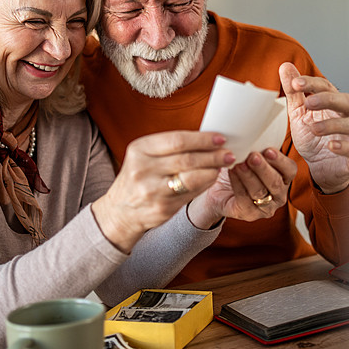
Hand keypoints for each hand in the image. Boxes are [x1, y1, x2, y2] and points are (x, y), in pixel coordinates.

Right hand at [91, 131, 234, 252]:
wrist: (120, 210)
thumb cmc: (138, 177)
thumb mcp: (144, 155)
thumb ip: (170, 146)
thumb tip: (207, 138)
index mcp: (139, 149)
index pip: (177, 140)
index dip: (202, 139)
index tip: (220, 138)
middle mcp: (143, 170)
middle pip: (187, 159)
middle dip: (213, 155)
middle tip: (228, 153)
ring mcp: (152, 191)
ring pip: (192, 178)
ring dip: (213, 170)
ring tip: (223, 164)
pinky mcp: (162, 209)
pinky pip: (191, 194)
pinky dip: (205, 184)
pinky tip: (212, 178)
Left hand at [188, 147, 295, 226]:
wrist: (219, 189)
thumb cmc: (240, 168)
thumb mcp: (251, 155)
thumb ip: (258, 145)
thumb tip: (257, 125)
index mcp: (284, 178)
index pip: (290, 170)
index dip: (280, 161)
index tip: (268, 150)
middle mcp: (279, 194)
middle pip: (275, 182)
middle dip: (263, 168)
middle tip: (252, 156)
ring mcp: (265, 207)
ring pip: (260, 191)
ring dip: (249, 176)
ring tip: (238, 163)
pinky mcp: (249, 214)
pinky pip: (244, 199)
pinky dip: (237, 184)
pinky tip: (231, 172)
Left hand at [279, 62, 348, 192]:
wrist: (322, 168)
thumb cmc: (313, 137)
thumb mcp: (299, 114)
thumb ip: (294, 92)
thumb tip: (285, 65)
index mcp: (333, 103)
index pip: (325, 87)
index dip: (311, 83)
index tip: (294, 83)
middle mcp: (348, 115)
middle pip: (344, 101)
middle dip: (327, 99)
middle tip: (309, 102)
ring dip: (333, 125)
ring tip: (314, 128)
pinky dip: (345, 147)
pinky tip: (331, 146)